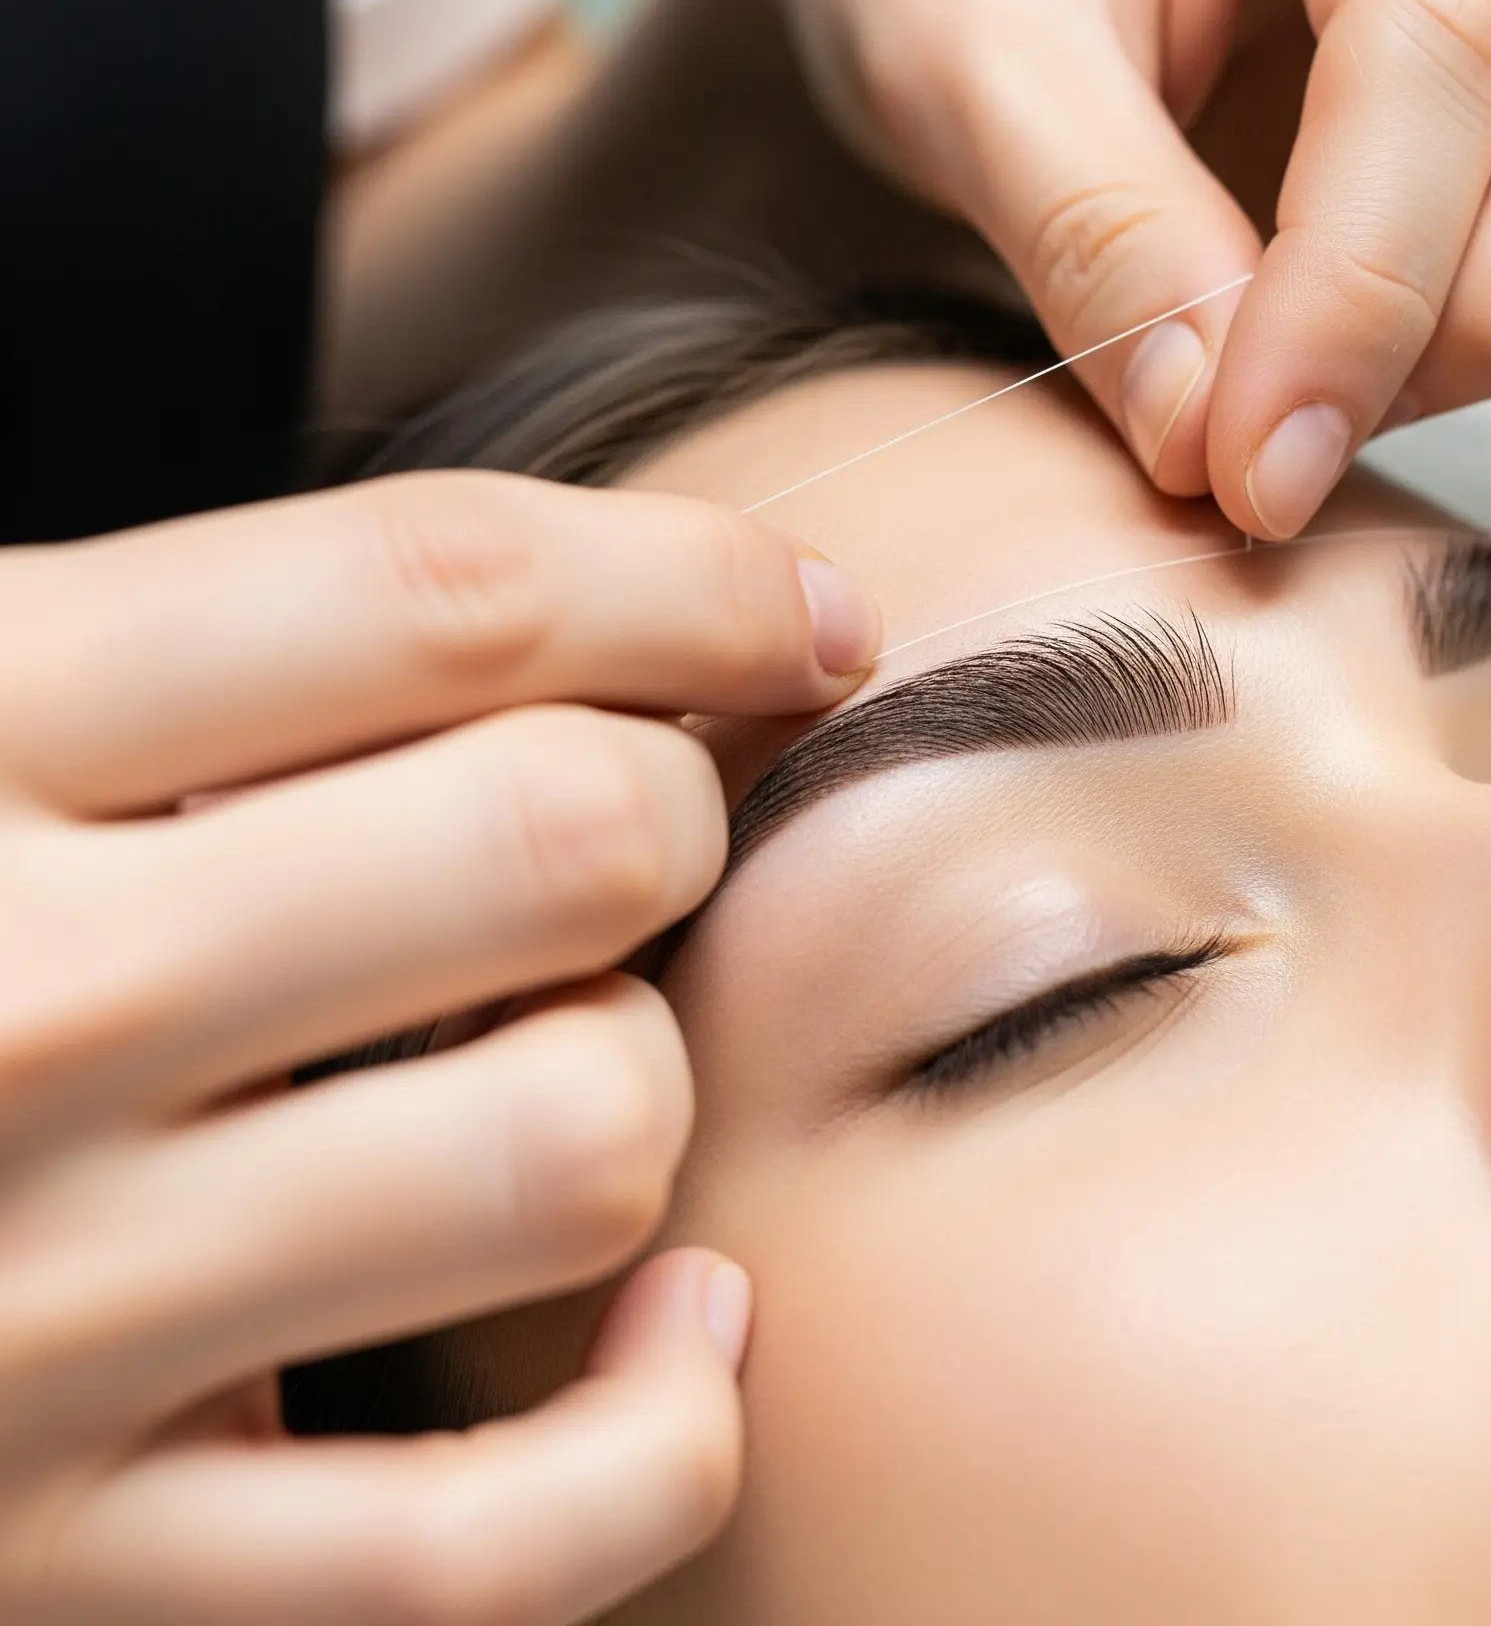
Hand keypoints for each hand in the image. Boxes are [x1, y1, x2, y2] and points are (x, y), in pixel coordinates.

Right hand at [0, 474, 876, 1623]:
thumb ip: (230, 654)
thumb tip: (645, 632)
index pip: (448, 592)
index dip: (695, 577)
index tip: (798, 609)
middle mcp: (3, 1012)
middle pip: (571, 838)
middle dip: (671, 806)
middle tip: (628, 824)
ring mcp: (38, 1324)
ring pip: (582, 1140)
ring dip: (638, 1072)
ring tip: (544, 1049)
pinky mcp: (71, 1581)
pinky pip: (499, 1540)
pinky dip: (660, 1424)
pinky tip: (669, 1310)